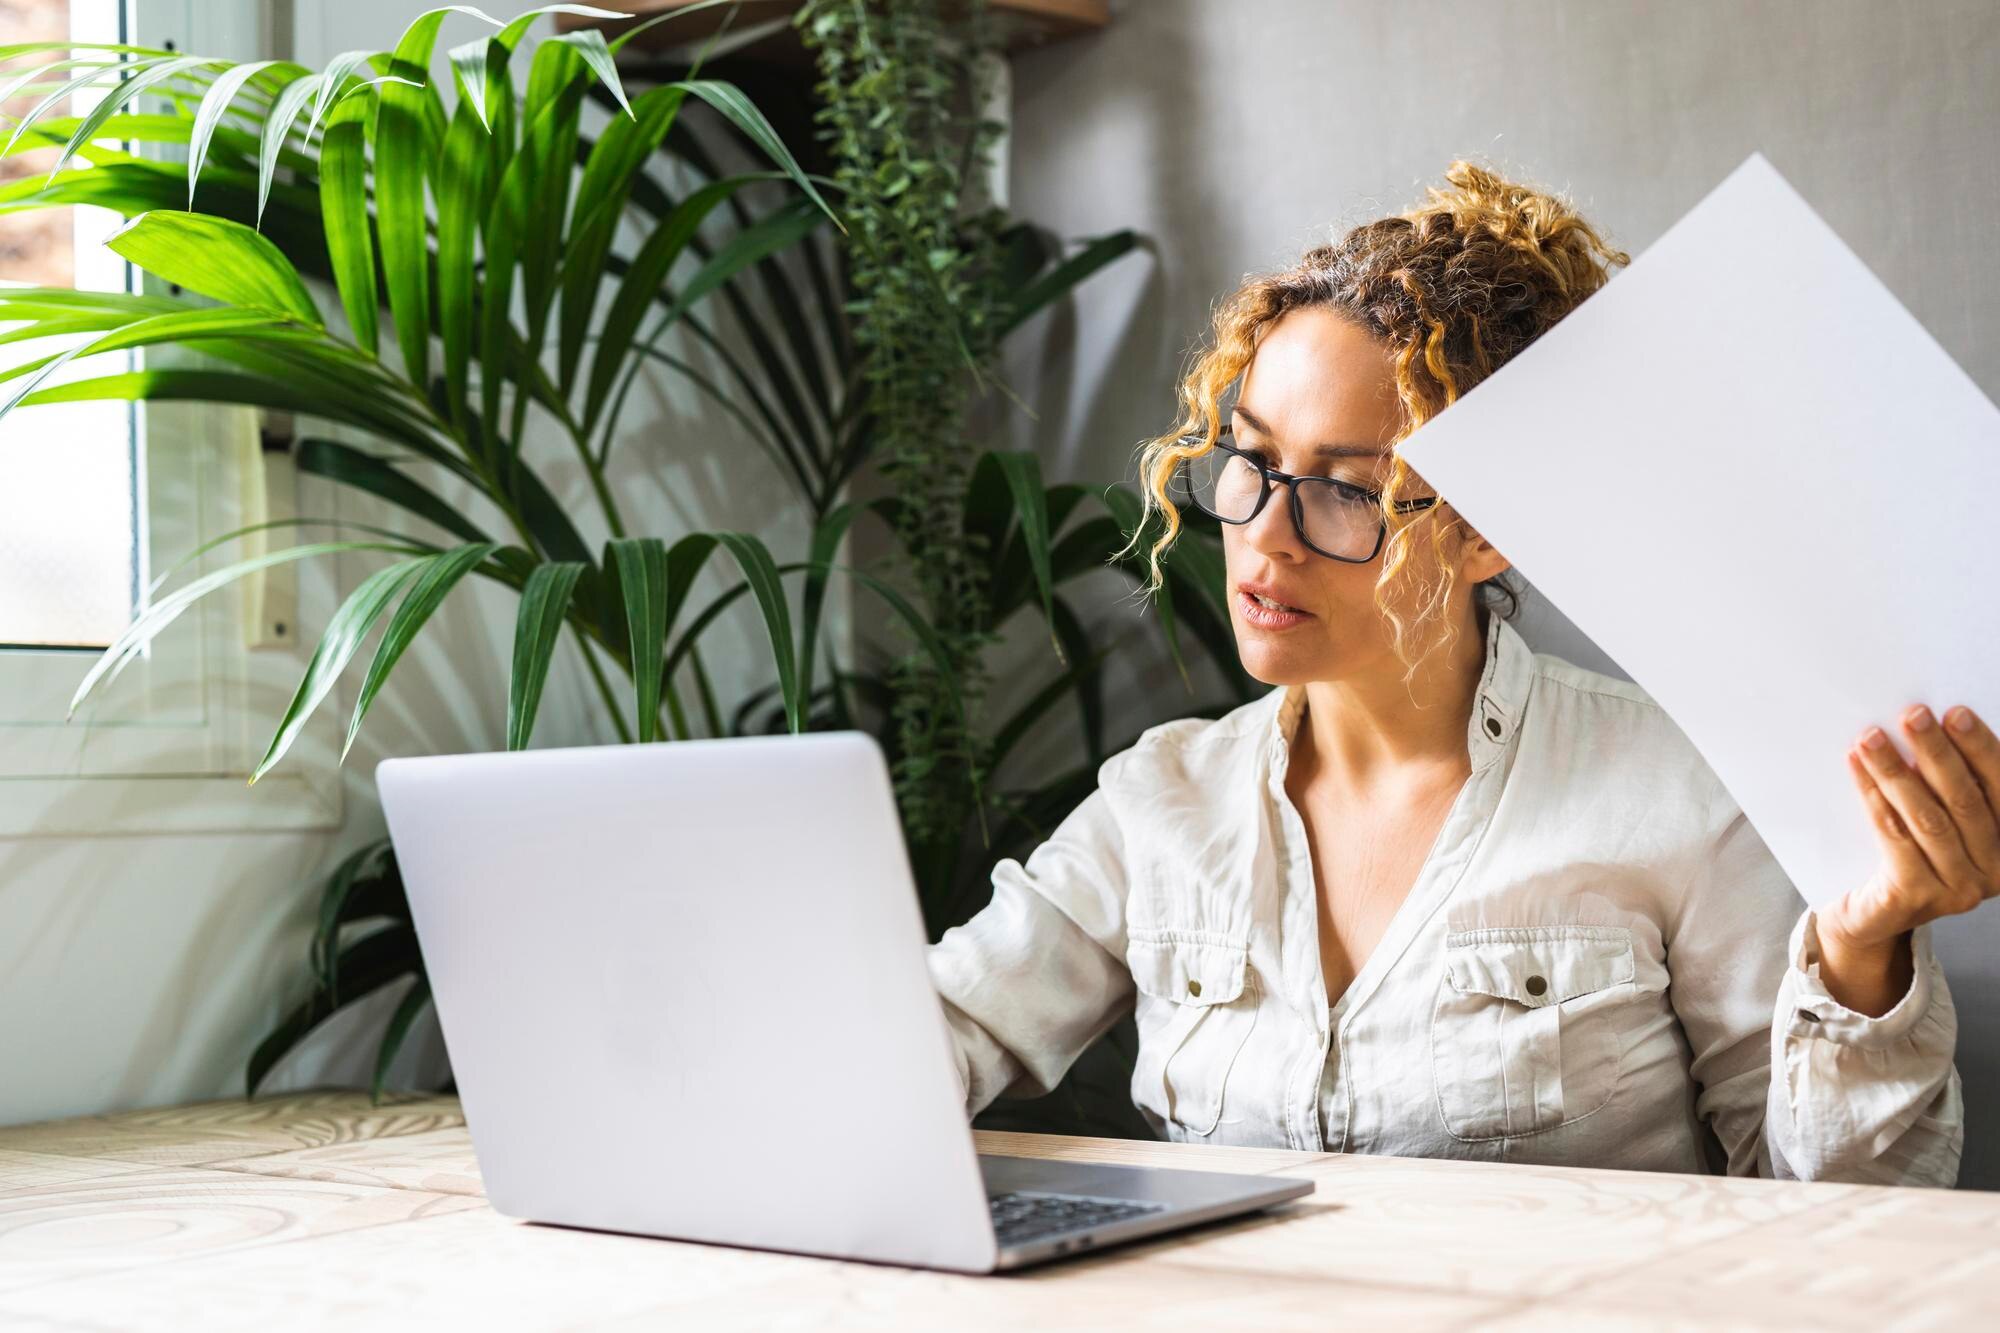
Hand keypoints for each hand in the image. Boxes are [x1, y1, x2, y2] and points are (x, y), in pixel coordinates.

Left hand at [1818, 705, 1999, 1014]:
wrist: (1868, 917)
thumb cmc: (1908, 856)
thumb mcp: (1940, 819)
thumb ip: (1948, 785)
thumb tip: (1930, 725)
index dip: (1981, 747)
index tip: (1954, 711)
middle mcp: (1995, 871)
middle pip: (1965, 800)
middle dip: (1937, 751)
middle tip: (1912, 714)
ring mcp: (1957, 890)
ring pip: (1927, 818)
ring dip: (1897, 770)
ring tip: (1871, 736)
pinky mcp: (1916, 899)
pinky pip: (1893, 837)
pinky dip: (1874, 797)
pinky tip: (1857, 768)